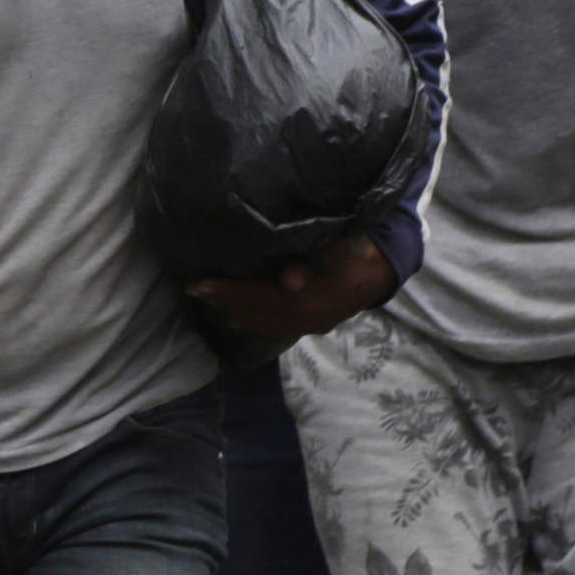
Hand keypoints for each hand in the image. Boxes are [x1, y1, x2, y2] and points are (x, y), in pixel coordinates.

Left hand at [190, 234, 395, 342]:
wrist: (379, 272)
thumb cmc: (354, 250)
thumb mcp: (339, 246)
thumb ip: (313, 257)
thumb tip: (289, 280)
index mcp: (317, 297)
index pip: (264, 296)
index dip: (232, 290)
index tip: (202, 282)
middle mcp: (311, 317)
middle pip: (261, 310)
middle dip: (226, 299)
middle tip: (195, 289)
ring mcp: (312, 325)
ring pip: (267, 322)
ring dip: (235, 311)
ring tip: (207, 300)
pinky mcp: (312, 327)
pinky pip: (278, 329)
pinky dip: (254, 323)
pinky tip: (234, 319)